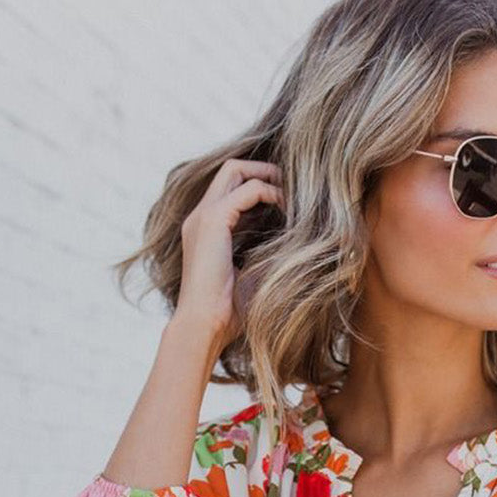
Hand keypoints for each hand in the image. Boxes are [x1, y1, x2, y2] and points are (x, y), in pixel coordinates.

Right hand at [173, 157, 284, 345]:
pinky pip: (247, 190)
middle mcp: (200, 217)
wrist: (203, 326)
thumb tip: (297, 251)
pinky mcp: (213, 221)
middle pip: (231, 169)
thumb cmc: (227, 314)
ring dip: (267, 175)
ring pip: (235, 169)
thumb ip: (263, 257)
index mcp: (205, 230)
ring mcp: (203, 216)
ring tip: (291, 192)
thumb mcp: (250, 277)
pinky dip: (270, 193)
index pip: (229, 189)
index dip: (259, 186)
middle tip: (291, 185)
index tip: (286, 200)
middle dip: (264, 170)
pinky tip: (287, 208)